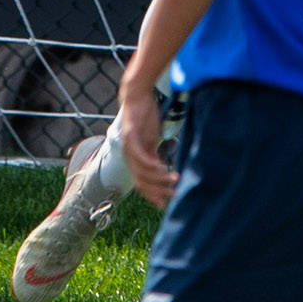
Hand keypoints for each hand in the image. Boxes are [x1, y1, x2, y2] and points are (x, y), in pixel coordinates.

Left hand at [116, 88, 175, 206]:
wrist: (137, 97)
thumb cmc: (145, 119)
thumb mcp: (151, 140)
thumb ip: (153, 155)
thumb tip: (161, 170)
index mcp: (133, 159)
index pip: (140, 184)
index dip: (151, 195)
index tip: (164, 204)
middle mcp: (128, 156)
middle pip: (141, 182)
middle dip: (158, 191)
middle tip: (174, 194)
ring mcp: (128, 148)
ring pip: (142, 172)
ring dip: (159, 178)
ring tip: (174, 180)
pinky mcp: (130, 137)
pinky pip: (141, 156)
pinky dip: (151, 165)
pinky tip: (163, 167)